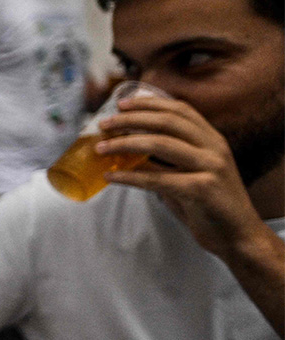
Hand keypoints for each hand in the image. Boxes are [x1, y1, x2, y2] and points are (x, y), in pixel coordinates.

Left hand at [99, 94, 265, 258]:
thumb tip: (127, 150)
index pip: (180, 110)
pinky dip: (130, 176)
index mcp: (212, 139)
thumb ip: (168, 159)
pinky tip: (111, 176)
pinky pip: (157, 179)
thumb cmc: (208, 205)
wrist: (237, 236)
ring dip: (125, 144)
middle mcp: (214, 148)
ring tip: (101, 148)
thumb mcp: (191, 173)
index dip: (149, 104)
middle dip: (131, 119)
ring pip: (160, 144)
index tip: (121, 104)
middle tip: (104, 124)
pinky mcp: (202, 190)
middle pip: (167, 122)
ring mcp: (211, 167)